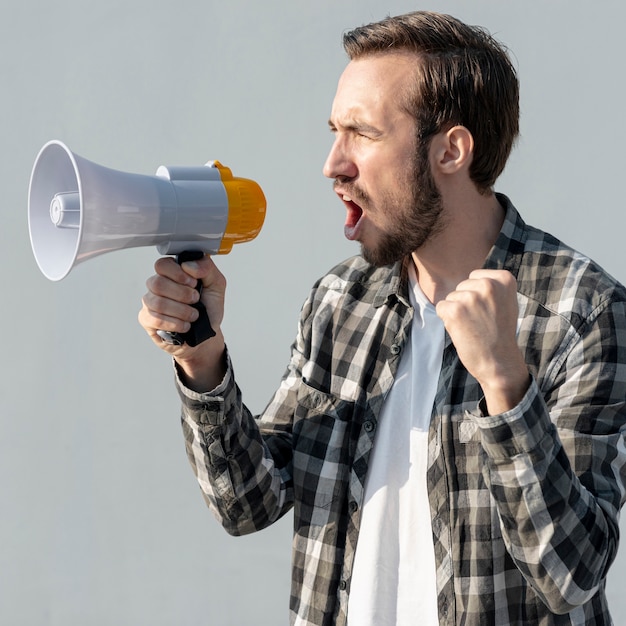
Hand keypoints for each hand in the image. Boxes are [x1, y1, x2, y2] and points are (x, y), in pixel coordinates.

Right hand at [138, 255, 226, 390]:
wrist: (206, 334)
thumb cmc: (208, 309)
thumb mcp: (216, 285)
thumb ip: (207, 268)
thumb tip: (188, 264)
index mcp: (172, 273)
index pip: (162, 264)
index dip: (177, 274)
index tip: (193, 283)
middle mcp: (158, 285)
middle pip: (157, 283)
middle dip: (182, 294)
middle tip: (195, 300)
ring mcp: (150, 302)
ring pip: (158, 302)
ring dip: (182, 311)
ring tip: (193, 315)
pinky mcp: (147, 319)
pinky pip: (155, 319)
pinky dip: (175, 323)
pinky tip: (185, 325)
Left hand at [435, 269, 529, 414]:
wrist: (499, 361)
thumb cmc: (500, 333)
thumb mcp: (506, 302)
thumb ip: (492, 287)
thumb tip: (472, 278)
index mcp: (504, 279)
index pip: (475, 276)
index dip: (477, 295)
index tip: (490, 310)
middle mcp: (488, 285)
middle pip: (461, 286)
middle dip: (466, 303)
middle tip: (481, 321)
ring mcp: (471, 297)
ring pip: (451, 297)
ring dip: (457, 312)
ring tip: (473, 326)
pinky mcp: (455, 310)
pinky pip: (441, 307)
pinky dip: (447, 320)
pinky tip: (463, 330)